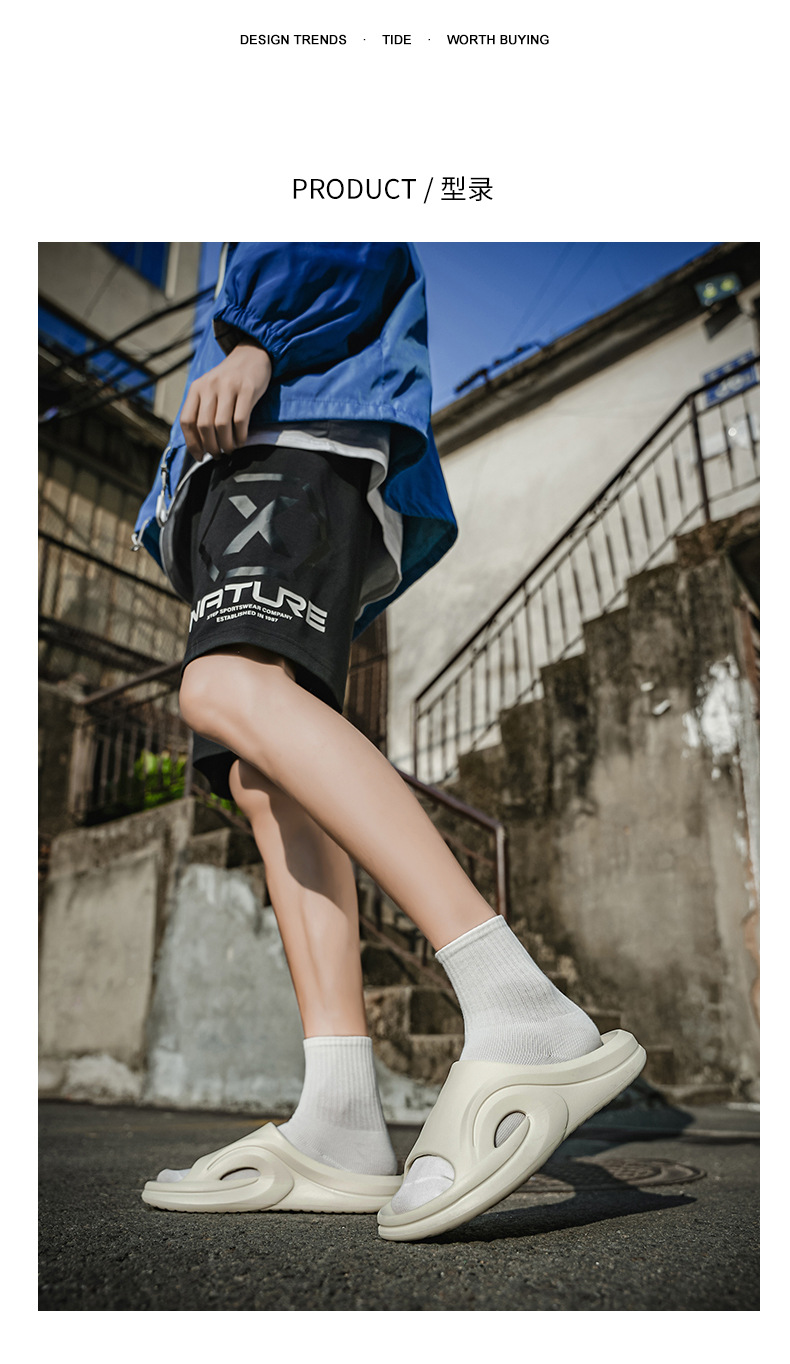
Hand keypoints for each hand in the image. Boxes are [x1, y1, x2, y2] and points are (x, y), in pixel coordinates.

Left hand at [180, 342, 272, 458]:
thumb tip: (200, 445)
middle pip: (204, 425)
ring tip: (230, 450)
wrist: (251, 356)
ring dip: (226, 444)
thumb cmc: (229, 380)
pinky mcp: (247, 389)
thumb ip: (202, 410)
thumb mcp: (209, 389)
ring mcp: (229, 386)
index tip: (199, 456)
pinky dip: (240, 436)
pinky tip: (241, 441)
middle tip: (217, 455)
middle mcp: (210, 386)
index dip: (192, 443)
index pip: (187, 420)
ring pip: (222, 425)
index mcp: (196, 388)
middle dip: (211, 447)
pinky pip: (241, 420)